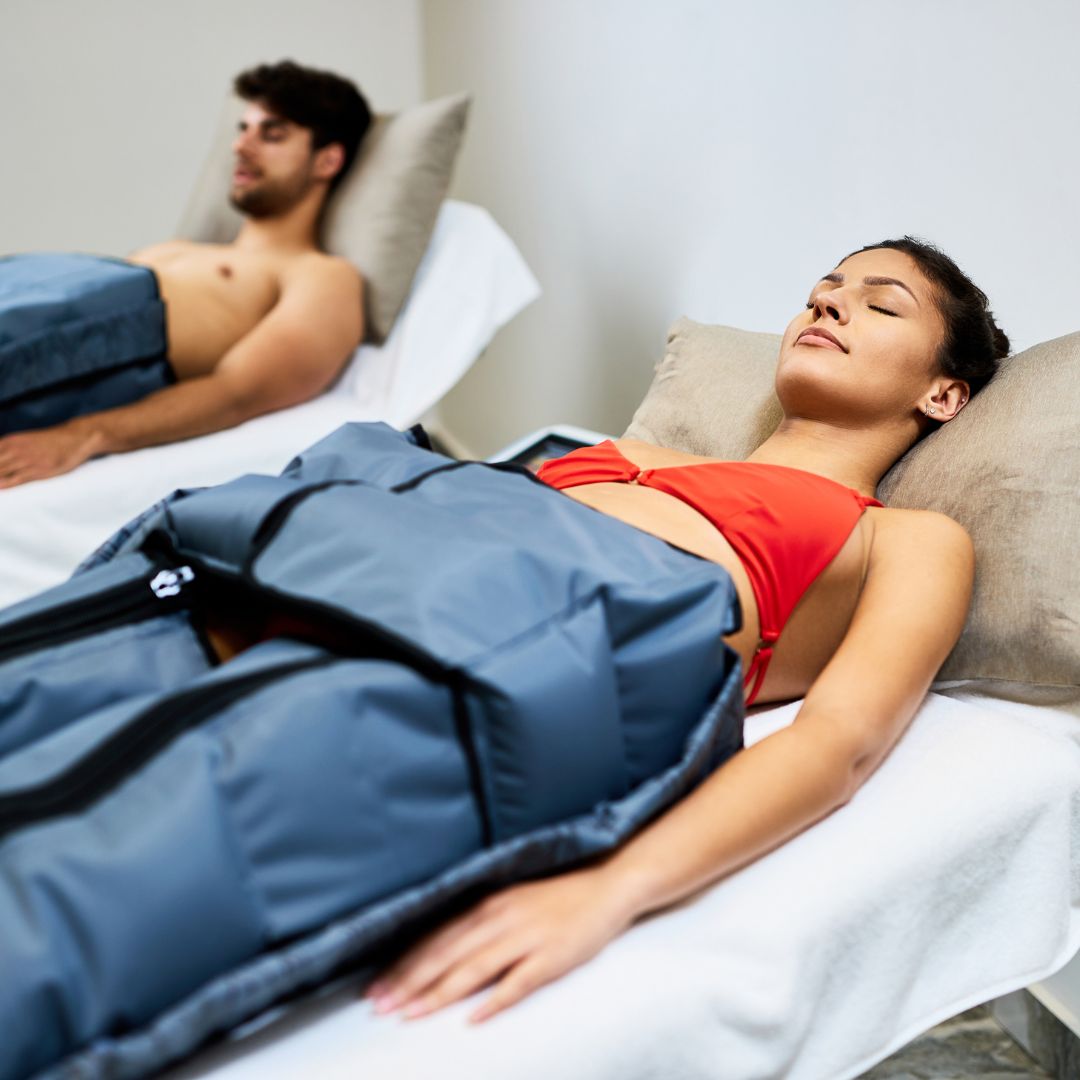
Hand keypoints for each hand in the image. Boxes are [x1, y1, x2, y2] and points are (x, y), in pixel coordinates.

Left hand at [0, 423, 100, 487]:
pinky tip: (0, 488)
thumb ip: (9, 448)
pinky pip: (15, 480)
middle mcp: (14, 450)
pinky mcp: (37, 471)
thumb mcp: (24, 440)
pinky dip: (4, 484)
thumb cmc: (50, 441)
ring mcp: (25, 461)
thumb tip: (3, 460)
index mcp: (9, 442)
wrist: (73, 438)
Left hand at [364, 866, 633, 1023]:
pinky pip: (518, 982)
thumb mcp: (510, 899)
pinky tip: (474, 1018)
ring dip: (439, 993)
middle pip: (446, 954)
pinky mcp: (551, 956)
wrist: (606, 885)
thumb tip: (439, 949)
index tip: (376, 986)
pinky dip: (495, 1000)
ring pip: (473, 968)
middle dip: (409, 982)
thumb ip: (478, 922)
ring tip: (411, 1014)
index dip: (404, 963)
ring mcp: (526, 937)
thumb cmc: (556, 896)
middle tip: (379, 1006)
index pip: (435, 937)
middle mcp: (500, 918)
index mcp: (487, 904)